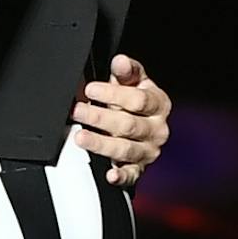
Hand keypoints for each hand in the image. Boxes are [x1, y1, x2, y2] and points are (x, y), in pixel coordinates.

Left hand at [70, 55, 169, 186]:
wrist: (146, 124)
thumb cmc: (137, 101)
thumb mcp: (135, 82)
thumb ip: (127, 71)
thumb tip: (120, 61)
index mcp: (159, 104)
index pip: (138, 100)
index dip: (113, 94)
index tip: (91, 89)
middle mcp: (157, 129)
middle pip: (129, 125)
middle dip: (100, 117)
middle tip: (78, 111)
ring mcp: (149, 150)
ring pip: (125, 149)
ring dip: (101, 143)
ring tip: (80, 137)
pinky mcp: (139, 169)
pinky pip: (131, 176)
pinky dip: (121, 177)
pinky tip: (110, 175)